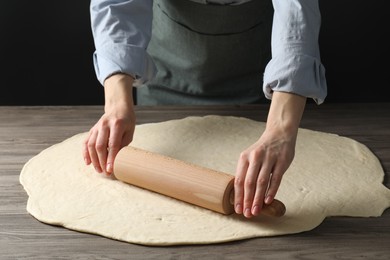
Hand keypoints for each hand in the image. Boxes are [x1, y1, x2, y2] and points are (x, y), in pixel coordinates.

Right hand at [83, 74, 134, 174]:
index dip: (111, 158)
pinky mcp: (92, 130)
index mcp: (117, 125)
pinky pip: (86, 142)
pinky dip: (85, 153)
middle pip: (100, 146)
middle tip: (105, 172)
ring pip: (91, 145)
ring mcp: (96, 127)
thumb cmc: (127, 121)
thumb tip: (117, 159)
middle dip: (102, 161)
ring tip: (99, 170)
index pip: (113, 144)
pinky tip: (88, 162)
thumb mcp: (130, 131)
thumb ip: (123, 143)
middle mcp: (104, 125)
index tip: (111, 169)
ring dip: (94, 160)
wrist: (118, 108)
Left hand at [234, 92, 306, 217]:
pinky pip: (275, 178)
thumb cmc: (263, 150)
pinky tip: (268, 200)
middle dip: (247, 200)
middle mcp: (255, 157)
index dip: (238, 196)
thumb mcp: (251, 157)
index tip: (238, 209)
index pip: (239, 180)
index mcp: (244, 158)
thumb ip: (247, 173)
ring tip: (256, 211)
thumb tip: (242, 195)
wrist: (279, 133)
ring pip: (261, 182)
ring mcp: (269, 158)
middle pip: (249, 183)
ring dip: (257, 198)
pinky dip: (271, 190)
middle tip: (247, 214)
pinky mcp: (281, 160)